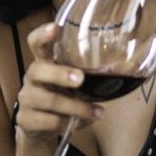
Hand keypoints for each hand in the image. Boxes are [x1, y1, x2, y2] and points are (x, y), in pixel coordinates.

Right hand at [16, 22, 102, 143]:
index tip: (56, 28)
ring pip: (50, 100)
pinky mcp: (26, 120)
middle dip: (60, 74)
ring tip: (98, 112)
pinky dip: (71, 122)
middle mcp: (32, 78)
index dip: (43, 34)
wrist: (39, 127)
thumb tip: (129, 66)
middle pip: (38, 70)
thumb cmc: (61, 96)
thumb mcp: (72, 83)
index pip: (36, 42)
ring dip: (77, 107)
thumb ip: (91, 75)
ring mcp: (26, 99)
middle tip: (80, 79)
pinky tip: (83, 122)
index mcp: (44, 62)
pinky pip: (51, 121)